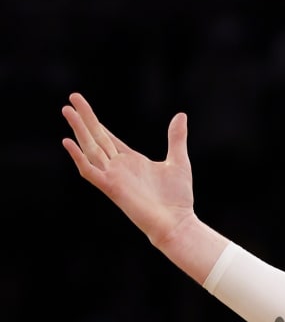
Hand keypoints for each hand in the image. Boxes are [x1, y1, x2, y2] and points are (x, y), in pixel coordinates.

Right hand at [61, 94, 196, 247]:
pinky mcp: (111, 188)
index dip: (95, 121)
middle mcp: (119, 167)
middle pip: (96, 138)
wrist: (178, 223)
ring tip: (67, 111)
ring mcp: (113, 177)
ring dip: (78, 130)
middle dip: (84, 119)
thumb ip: (176, 138)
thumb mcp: (179, 162)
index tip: (82, 106)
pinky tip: (67, 141)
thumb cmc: (178, 198)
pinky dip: (78, 157)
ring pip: (91, 148)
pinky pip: (89, 171)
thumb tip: (180, 115)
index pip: (108, 137)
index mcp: (131, 161)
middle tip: (71, 98)